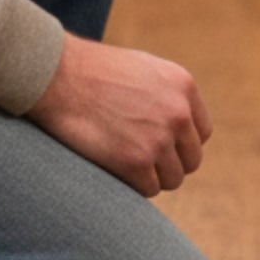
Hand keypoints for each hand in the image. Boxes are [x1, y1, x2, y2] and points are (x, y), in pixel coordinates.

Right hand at [26, 34, 212, 196]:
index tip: (162, 148)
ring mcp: (159, 139)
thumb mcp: (145, 70)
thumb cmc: (94, 72)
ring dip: (152, 178)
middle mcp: (178, 113)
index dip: (181, 144)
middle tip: (141, 161)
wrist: (59, 76)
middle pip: (190, 159)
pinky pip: (148, 189)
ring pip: (172, 179)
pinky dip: (133, 187)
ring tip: (125, 166)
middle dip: (168, 164)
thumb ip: (167, 94)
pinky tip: (115, 172)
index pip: (201, 133)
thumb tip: (177, 123)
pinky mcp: (135, 161)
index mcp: (184, 87)